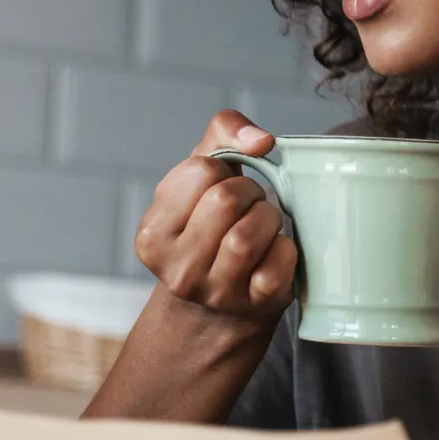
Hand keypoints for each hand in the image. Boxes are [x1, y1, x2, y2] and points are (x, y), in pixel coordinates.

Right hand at [135, 111, 296, 329]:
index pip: (201, 172)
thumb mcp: (202, 176)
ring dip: (268, 218)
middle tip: (249, 206)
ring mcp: (215, 293)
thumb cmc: (211, 226)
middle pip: (227, 201)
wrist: (220, 305)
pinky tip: (274, 252)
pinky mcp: (254, 305)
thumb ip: (224, 134)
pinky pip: (279, 262)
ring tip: (263, 225)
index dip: (223, 172)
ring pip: (248, 234)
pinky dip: (286, 248)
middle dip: (249, 193)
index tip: (221, 190)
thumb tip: (261, 140)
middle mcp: (177, 269)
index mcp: (152, 234)